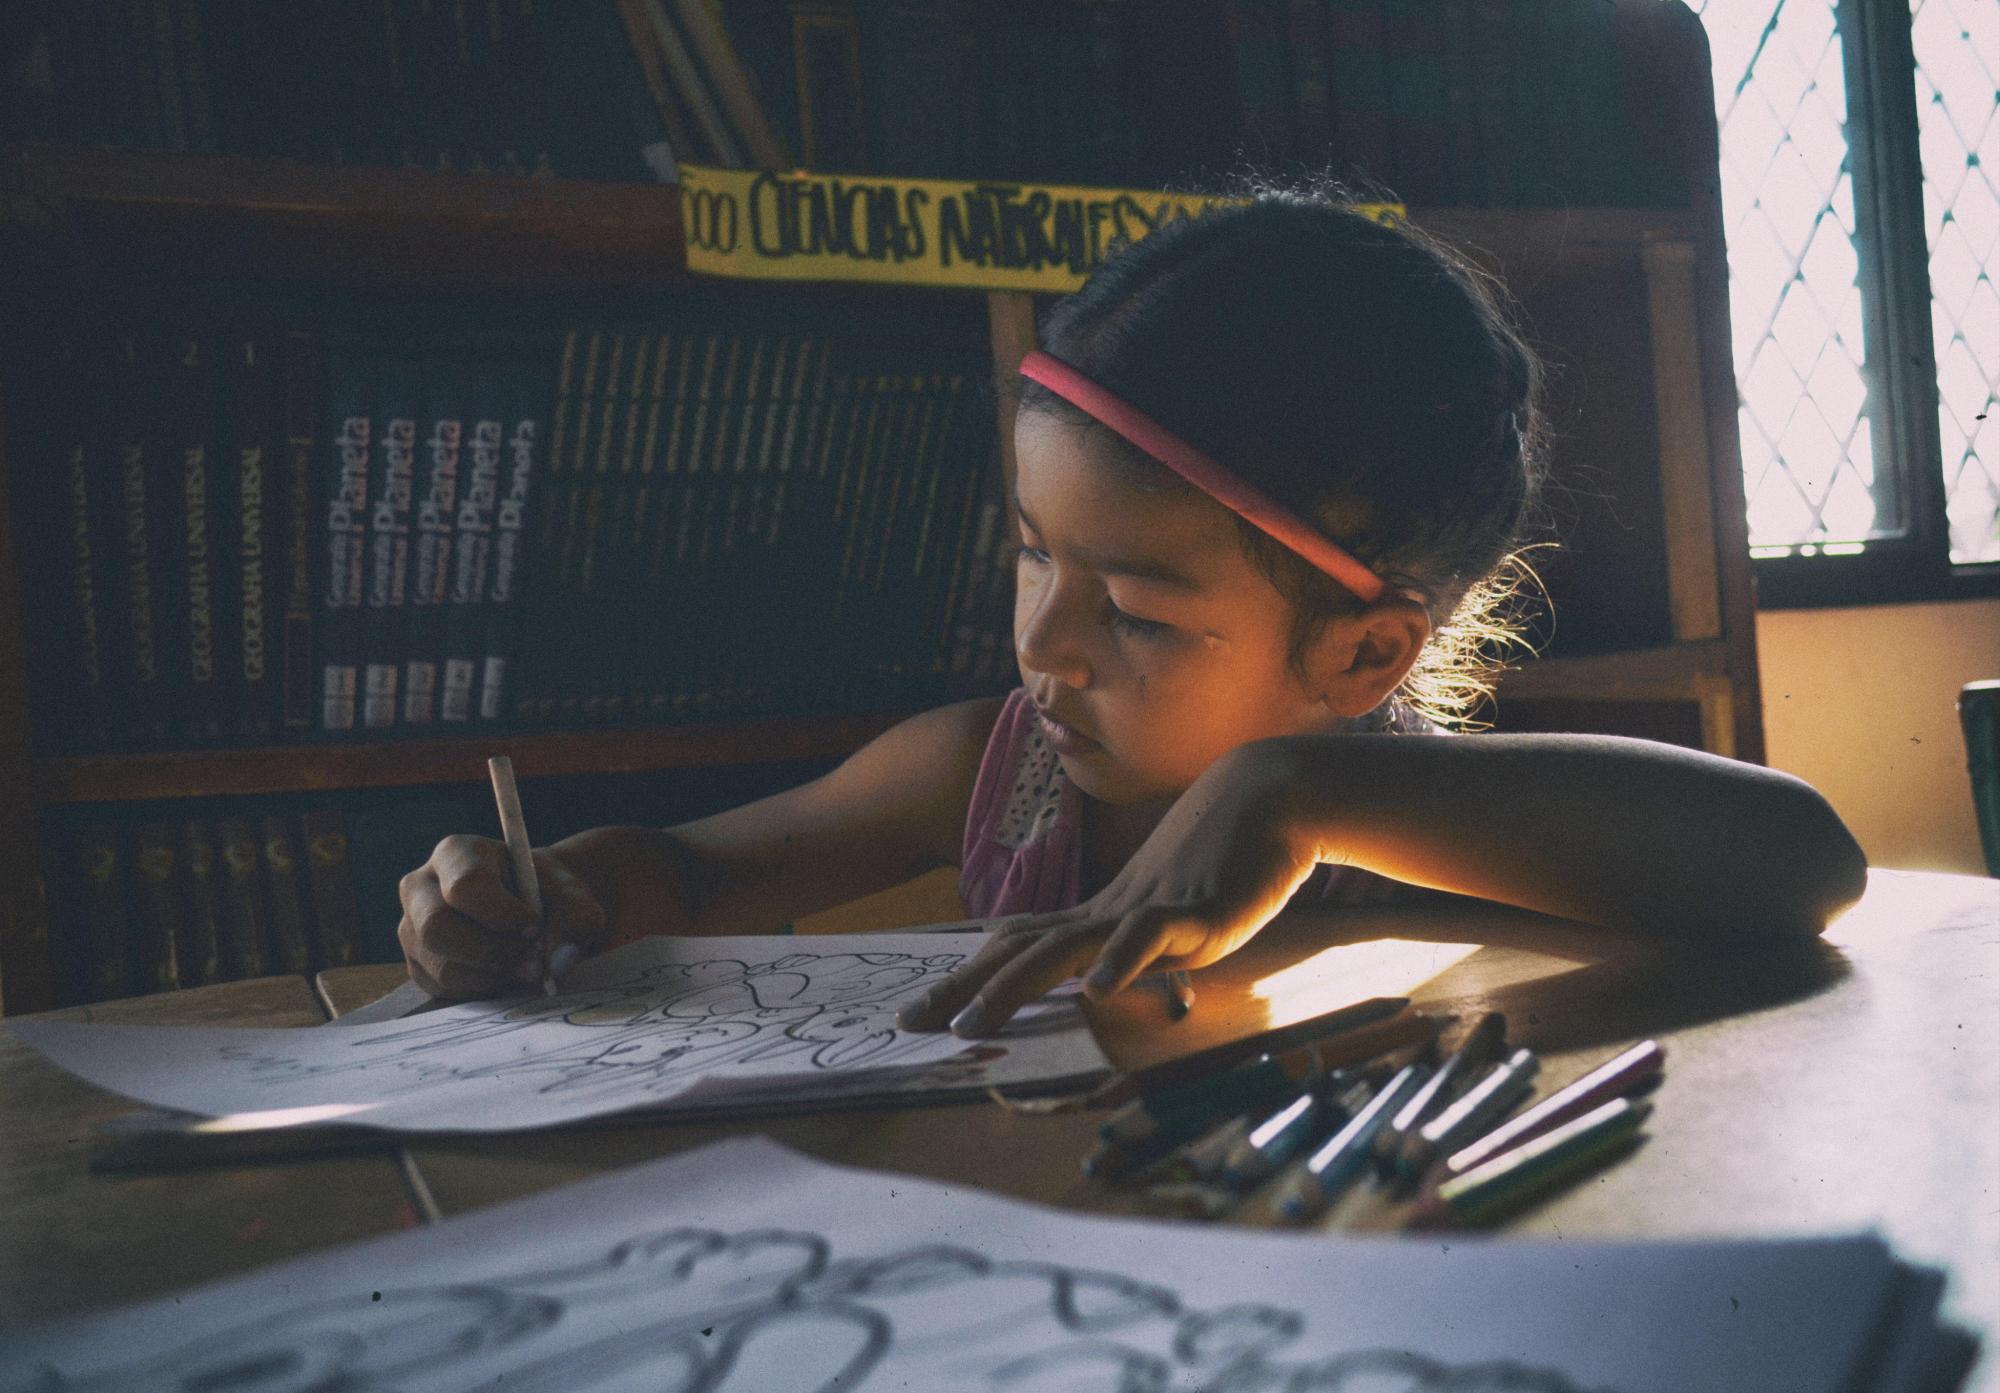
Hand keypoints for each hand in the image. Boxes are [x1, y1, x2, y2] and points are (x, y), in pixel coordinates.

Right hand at [398, 834, 610, 998]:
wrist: (540, 912)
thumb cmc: (552, 896)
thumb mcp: (575, 899)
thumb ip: (575, 923)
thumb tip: (556, 963)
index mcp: (457, 854)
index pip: (465, 885)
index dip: (501, 913)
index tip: (535, 926)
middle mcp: (421, 887)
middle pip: (437, 927)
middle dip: (492, 953)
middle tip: (534, 966)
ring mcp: (413, 928)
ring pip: (441, 966)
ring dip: (493, 977)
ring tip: (528, 970)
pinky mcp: (418, 965)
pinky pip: (444, 990)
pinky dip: (483, 991)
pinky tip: (507, 975)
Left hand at [897, 741, 1319, 1036]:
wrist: (1269, 796)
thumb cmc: (1221, 856)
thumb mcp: (1167, 911)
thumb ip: (1131, 944)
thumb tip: (1097, 980)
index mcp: (1099, 917)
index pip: (1016, 949)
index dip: (965, 979)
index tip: (917, 1011)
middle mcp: (1109, 914)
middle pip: (1021, 953)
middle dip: (962, 990)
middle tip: (908, 1024)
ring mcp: (1148, 909)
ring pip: (1067, 948)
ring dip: (1016, 986)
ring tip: (973, 1022)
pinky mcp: (1196, 911)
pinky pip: (1152, 935)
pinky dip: (1123, 961)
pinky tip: (1098, 989)